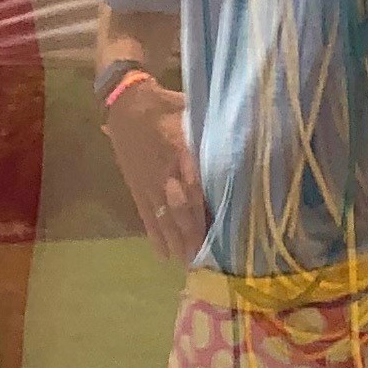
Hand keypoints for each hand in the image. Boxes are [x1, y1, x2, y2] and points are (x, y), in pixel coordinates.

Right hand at [101, 73, 208, 264]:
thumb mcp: (191, 111)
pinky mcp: (136, 189)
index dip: (206, 211)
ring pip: (164, 218)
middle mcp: (165, 173)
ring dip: (176, 242)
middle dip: (193, 235)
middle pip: (181, 209)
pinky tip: (163, 255)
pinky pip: (146, 216)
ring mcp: (148, 184)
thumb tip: (242, 141)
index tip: (220, 232)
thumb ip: (211, 132)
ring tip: (188, 263)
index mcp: (181, 151)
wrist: (125, 104)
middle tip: (206, 259)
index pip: (197, 187)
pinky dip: (155, 236)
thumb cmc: (165, 105)